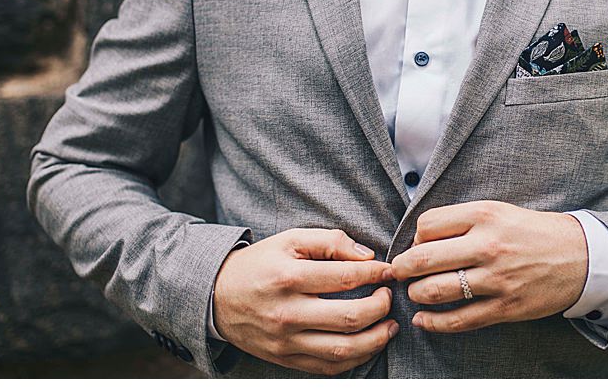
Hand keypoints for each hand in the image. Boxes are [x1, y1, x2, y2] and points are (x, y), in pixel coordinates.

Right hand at [212, 228, 398, 375]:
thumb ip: (330, 241)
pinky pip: (328, 367)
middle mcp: (287, 312)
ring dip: (376, 339)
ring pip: (342, 349)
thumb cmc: (260, 264)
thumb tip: (367, 255)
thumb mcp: (290, 240)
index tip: (388, 270)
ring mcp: (285, 341)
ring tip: (390, 325)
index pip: (345, 277)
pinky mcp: (285, 359)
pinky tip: (368, 343)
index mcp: (288, 277)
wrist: (217, 297)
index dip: (376, 273)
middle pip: (348, 317)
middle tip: (388, 296)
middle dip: (380, 307)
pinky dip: (355, 359)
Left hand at [390, 200, 586, 332]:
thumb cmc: (532, 231)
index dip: (416, 237)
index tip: (420, 244)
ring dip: (416, 293)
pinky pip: (458, 320)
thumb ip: (461, 221)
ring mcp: (496, 279)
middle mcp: (488, 246)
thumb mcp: (498, 211)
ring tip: (416, 291)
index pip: (427, 226)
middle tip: (399, 271)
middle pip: (423, 258)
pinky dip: (433, 323)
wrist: (579, 256)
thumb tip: (420, 239)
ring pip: (434, 291)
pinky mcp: (504, 307)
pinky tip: (423, 319)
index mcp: (484, 215)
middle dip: (402, 268)